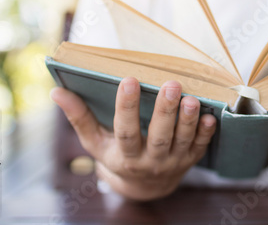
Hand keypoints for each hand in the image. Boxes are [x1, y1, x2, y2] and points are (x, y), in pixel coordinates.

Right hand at [50, 78, 215, 200]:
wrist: (144, 186)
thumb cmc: (116, 156)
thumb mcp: (95, 142)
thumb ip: (79, 117)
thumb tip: (56, 92)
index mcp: (124, 156)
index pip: (125, 131)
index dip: (126, 107)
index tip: (128, 80)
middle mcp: (150, 161)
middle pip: (159, 136)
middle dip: (165, 111)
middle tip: (171, 84)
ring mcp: (172, 162)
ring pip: (182, 141)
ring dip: (188, 120)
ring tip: (192, 98)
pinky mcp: (190, 160)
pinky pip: (200, 148)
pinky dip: (205, 134)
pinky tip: (211, 117)